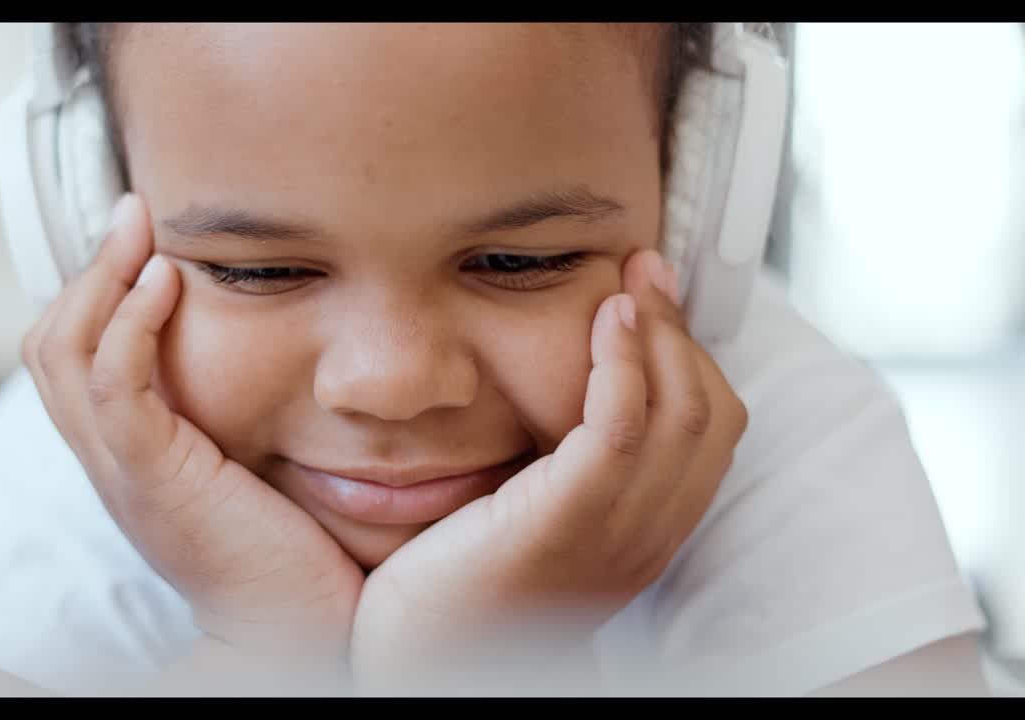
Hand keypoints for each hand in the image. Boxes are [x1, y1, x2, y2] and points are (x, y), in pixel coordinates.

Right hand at [21, 194, 364, 680]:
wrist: (304, 626)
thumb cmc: (292, 548)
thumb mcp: (252, 460)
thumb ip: (235, 408)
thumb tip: (271, 341)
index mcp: (127, 456)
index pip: (70, 360)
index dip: (92, 291)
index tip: (141, 235)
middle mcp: (108, 463)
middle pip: (47, 347)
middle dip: (87, 270)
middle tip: (133, 212)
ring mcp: (122, 474)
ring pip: (62, 356)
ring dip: (99, 280)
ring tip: (141, 228)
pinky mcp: (153, 481)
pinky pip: (114, 388)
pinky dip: (128, 326)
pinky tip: (166, 282)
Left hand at [351, 248, 747, 694]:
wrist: (417, 669)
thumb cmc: (452, 594)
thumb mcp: (525, 521)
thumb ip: (557, 470)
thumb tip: (557, 401)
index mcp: (639, 537)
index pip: (707, 435)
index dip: (689, 358)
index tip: (650, 301)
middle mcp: (643, 540)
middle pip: (711, 415)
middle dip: (683, 331)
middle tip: (646, 274)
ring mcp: (610, 537)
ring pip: (682, 414)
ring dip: (660, 333)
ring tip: (629, 284)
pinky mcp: (562, 524)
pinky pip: (621, 430)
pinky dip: (624, 365)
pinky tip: (603, 322)